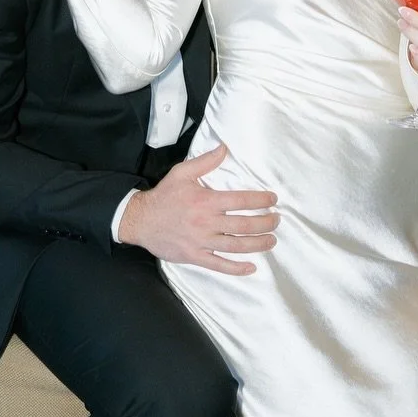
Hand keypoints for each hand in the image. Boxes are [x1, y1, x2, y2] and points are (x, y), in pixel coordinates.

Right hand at [118, 143, 278, 276]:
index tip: (273, 200)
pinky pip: (219, 265)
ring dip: (257, 244)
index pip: (241, 201)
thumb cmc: (164, 196)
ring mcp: (201, 242)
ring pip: (236, 246)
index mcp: (206, 201)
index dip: (261, 200)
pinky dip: (236, 268)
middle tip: (277, 220)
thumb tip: (224, 148)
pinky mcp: (195, 256)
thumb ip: (205, 161)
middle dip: (265, 223)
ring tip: (271, 240)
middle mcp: (207, 222)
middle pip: (244, 225)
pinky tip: (251, 267)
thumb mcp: (181, 173)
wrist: (140, 220)